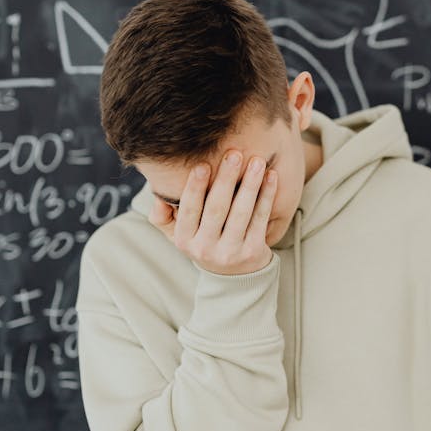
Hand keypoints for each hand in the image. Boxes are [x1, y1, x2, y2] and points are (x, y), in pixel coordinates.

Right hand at [147, 150, 277, 275]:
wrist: (234, 276)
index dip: (195, 188)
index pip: (188, 211)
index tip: (202, 165)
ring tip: (256, 162)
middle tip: (234, 154)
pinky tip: (271, 176)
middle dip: (225, 179)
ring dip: (250, 185)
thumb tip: (158, 195)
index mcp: (184, 240)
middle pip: (217, 209)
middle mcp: (205, 249)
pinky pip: (261, 219)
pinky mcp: (253, 252)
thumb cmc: (205, 241)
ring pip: (241, 213)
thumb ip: (163, 214)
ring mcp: (231, 252)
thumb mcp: (178, 233)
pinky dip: (267, 196)